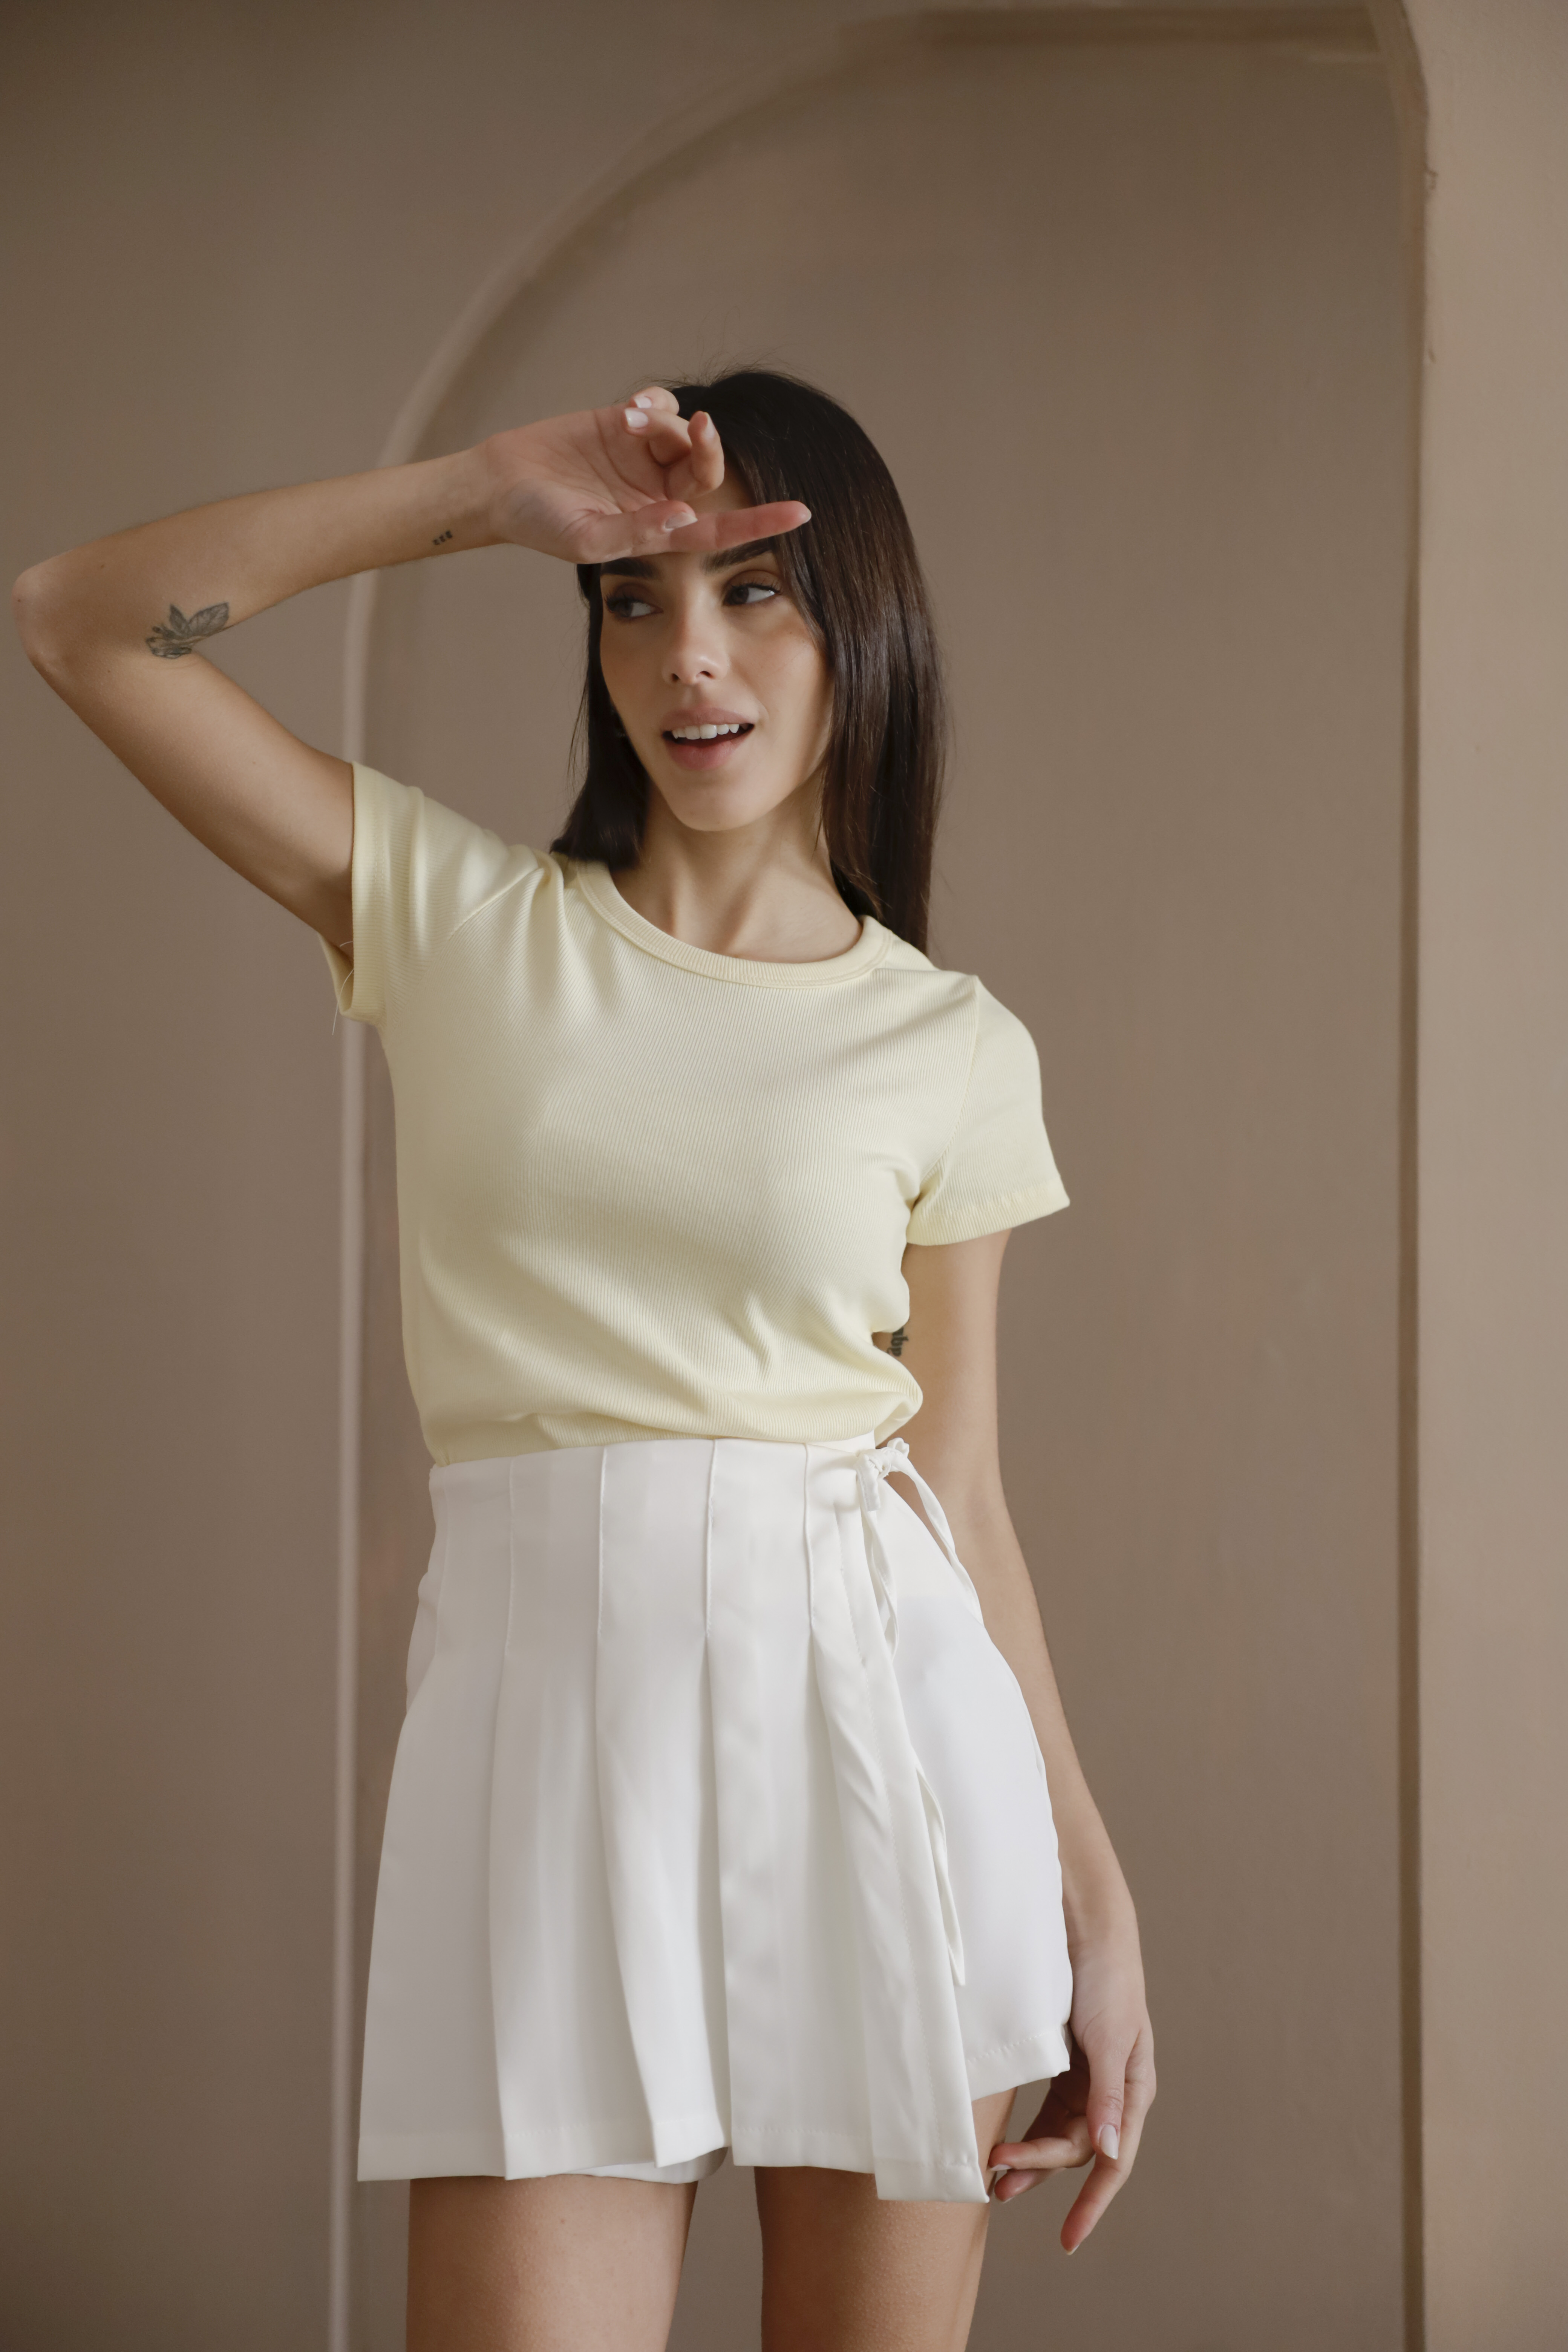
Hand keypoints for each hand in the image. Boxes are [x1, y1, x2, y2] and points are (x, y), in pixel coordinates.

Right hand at [476, 387, 809, 565]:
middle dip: (709, 447)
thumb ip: (635, 532)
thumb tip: (685, 517)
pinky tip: (628, 409)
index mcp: (657, 530)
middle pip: (708, 469)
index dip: (762, 521)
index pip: (720, 528)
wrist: (499, 484)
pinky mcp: (625, 425)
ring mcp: (643, 458)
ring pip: (683, 432)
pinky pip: (661, 406)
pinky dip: (654, 403)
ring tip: (627, 419)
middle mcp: (657, 494)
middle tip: (696, 427)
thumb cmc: (539, 522)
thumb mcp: (585, 539)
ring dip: (666, 421)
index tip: (803, 513)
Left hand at [987, 1928, 1154, 2250]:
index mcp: (1132, 2089)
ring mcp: (1087, 2076)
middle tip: (1000, 2185)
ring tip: (994, 2173)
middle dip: (1042, 2169)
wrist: (1084, 1925)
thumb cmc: (1106, 1977)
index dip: (1093, 2203)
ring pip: (1059, 2132)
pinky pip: (1046, 2107)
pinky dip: (1027, 2125)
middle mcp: (1112, 2090)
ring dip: (1030, 2153)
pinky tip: (1003, 2138)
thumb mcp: (1109, 2037)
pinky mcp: (1064, 2061)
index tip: (1069, 2240)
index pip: (1114, 2161)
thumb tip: (1110, 2152)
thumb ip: (1107, 2094)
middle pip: (1078, 2148)